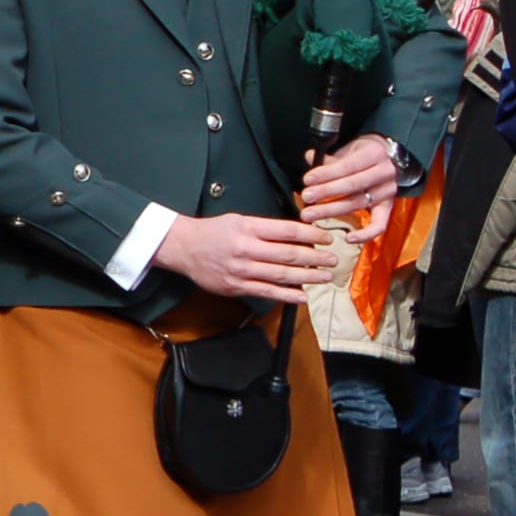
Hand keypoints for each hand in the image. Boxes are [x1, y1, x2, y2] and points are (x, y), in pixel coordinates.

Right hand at [154, 212, 341, 305]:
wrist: (182, 247)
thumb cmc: (212, 231)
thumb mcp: (239, 220)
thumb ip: (265, 228)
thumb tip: (296, 235)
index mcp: (248, 228)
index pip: (288, 231)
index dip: (312, 234)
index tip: (326, 238)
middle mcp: (246, 249)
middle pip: (290, 254)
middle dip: (316, 257)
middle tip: (332, 259)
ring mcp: (241, 270)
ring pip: (282, 274)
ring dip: (308, 276)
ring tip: (325, 276)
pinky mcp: (236, 286)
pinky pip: (267, 292)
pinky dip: (288, 295)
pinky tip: (303, 295)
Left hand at [297, 134, 403, 242]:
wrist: (388, 159)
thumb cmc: (363, 155)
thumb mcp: (349, 150)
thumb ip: (330, 158)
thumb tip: (310, 157)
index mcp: (374, 153)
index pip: (348, 165)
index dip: (326, 173)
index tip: (307, 180)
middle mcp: (384, 172)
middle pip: (353, 185)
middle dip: (326, 192)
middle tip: (306, 197)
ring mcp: (387, 191)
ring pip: (358, 203)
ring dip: (332, 210)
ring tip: (311, 214)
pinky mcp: (388, 207)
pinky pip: (380, 224)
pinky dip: (365, 234)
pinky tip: (348, 238)